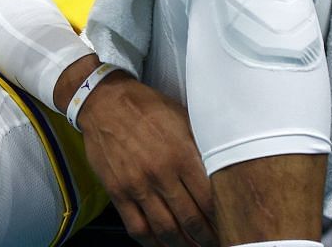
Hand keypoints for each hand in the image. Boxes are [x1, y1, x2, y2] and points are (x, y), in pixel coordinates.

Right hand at [74, 70, 218, 246]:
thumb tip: (221, 168)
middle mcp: (161, 174)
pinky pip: (137, 227)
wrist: (103, 100)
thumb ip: (200, 146)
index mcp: (181, 155)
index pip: (210, 201)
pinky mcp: (117, 191)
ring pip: (166, 230)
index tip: (228, 226)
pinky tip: (162, 244)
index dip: (222, 220)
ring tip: (193, 246)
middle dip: (207, 237)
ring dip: (184, 244)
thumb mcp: (181, 118)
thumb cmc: (145, 107)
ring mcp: (137, 185)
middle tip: (215, 241)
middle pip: (192, 220)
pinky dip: (152, 243)